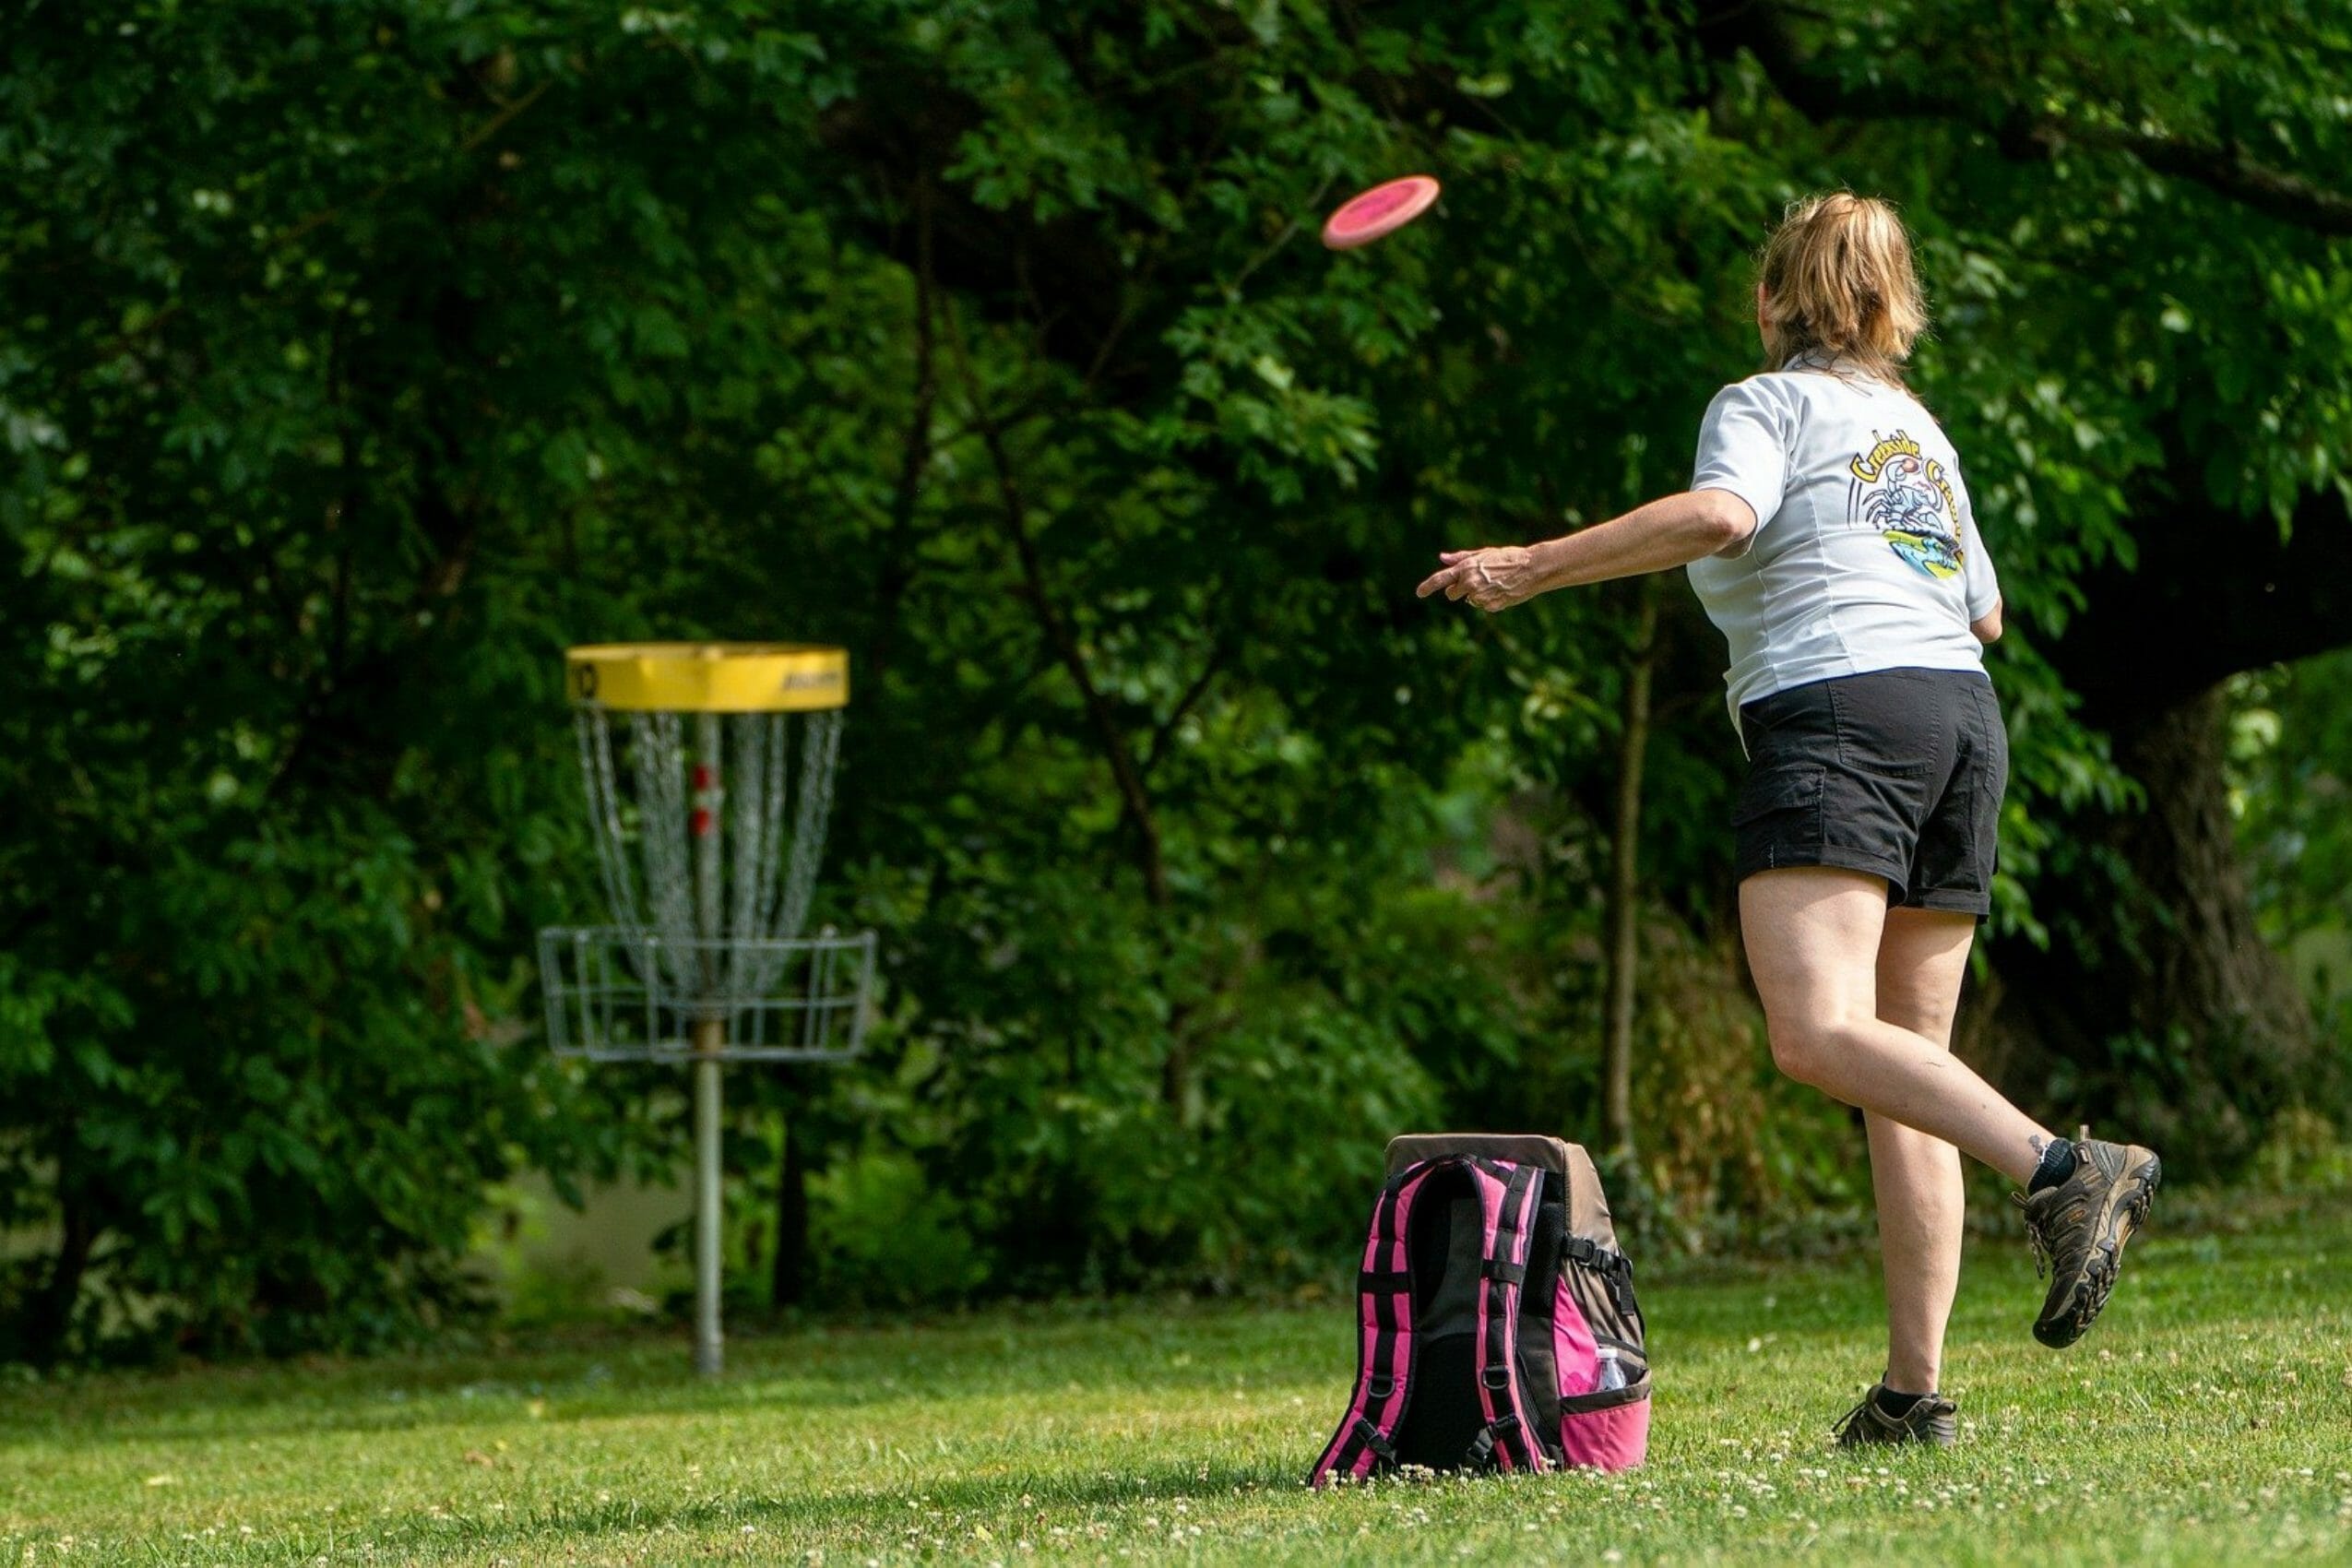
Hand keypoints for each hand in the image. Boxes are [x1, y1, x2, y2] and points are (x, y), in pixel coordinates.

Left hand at [1415, 545, 1540, 612]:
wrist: (1531, 568)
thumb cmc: (1508, 557)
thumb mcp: (1483, 554)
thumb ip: (1461, 558)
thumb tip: (1442, 557)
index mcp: (1466, 568)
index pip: (1440, 579)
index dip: (1427, 586)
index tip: (1419, 593)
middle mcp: (1469, 583)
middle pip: (1452, 594)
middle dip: (1458, 590)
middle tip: (1476, 581)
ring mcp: (1480, 596)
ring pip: (1469, 600)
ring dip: (1477, 595)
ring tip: (1495, 583)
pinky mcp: (1490, 606)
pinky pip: (1483, 606)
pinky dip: (1489, 601)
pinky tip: (1501, 591)